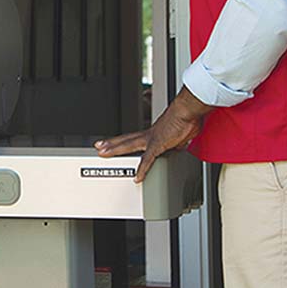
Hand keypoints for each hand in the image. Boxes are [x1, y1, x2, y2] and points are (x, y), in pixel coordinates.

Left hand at [94, 87, 210, 182]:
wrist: (188, 110)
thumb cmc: (187, 117)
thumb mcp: (179, 134)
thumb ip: (176, 141)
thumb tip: (179, 145)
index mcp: (154, 133)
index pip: (134, 138)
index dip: (122, 141)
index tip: (114, 144)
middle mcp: (150, 135)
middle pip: (125, 140)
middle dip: (111, 144)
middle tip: (98, 146)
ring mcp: (152, 139)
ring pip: (128, 145)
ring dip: (114, 149)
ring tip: (102, 153)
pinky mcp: (158, 145)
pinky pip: (148, 160)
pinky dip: (143, 170)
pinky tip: (137, 178)